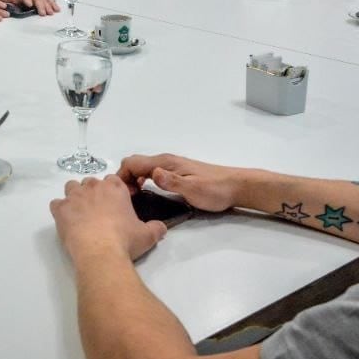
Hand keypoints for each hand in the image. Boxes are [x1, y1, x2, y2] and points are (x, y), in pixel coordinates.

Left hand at [49, 175, 166, 260]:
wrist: (100, 252)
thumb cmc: (125, 241)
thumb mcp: (147, 235)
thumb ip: (156, 228)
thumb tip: (161, 228)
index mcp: (115, 188)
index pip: (113, 181)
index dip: (113, 192)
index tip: (115, 205)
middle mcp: (93, 187)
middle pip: (91, 183)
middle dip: (94, 194)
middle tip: (100, 213)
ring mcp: (74, 196)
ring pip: (72, 187)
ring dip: (75, 197)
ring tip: (81, 214)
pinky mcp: (60, 209)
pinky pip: (56, 204)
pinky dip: (60, 211)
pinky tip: (67, 222)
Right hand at [116, 153, 246, 212]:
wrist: (236, 186)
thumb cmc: (215, 189)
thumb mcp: (193, 189)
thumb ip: (172, 181)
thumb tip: (152, 174)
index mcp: (165, 163)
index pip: (133, 163)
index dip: (122, 176)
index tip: (123, 195)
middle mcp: (165, 161)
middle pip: (134, 163)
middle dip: (125, 177)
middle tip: (127, 198)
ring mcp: (170, 166)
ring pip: (142, 167)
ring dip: (133, 179)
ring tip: (134, 197)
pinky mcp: (176, 172)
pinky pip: (151, 172)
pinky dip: (142, 180)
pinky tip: (147, 192)